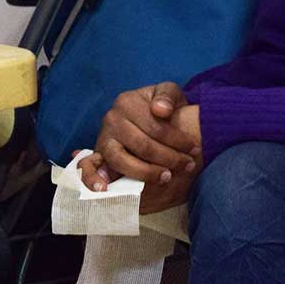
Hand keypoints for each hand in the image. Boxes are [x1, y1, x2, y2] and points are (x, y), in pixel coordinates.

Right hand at [77, 82, 202, 214]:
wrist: (146, 115)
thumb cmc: (159, 107)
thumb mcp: (168, 93)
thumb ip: (168, 96)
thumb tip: (161, 110)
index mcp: (126, 102)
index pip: (156, 127)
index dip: (178, 141)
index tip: (195, 151)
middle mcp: (111, 119)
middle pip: (143, 146)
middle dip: (169, 158)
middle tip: (188, 166)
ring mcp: (102, 138)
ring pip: (122, 161)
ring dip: (146, 173)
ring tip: (167, 177)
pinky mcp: (98, 156)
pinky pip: (89, 169)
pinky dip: (94, 180)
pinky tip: (105, 190)